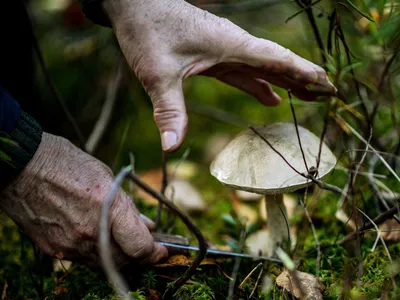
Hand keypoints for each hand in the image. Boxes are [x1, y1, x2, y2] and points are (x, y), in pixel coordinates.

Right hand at [0, 133, 167, 265]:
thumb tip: (145, 225)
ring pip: (104, 263)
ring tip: (123, 240)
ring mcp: (69, 244)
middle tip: (145, 245)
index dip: (156, 253)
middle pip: (124, 261)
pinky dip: (97, 252)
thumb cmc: (67, 164)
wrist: (23, 166)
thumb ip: (128, 207)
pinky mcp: (54, 249)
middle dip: (139, 255)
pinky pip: (83, 259)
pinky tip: (99, 238)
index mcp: (107, 208)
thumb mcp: (107, 177)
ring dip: (119, 255)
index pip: (140, 247)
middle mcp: (89, 232)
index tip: (162, 251)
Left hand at [103, 0, 336, 151]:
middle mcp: (234, 46)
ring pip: (263, 68)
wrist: (134, 4)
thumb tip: (171, 148)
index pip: (279, 61)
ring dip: (286, 82)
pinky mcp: (212, 55)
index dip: (305, 74)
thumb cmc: (148, 30)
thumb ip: (169, 111)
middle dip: (304, 79)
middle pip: (278, 64)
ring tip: (308, 97)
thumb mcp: (158, 73)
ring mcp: (224, 50)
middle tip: (329, 94)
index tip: (329, 85)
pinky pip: (243, 71)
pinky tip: (269, 97)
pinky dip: (259, 85)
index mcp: (232, 45)